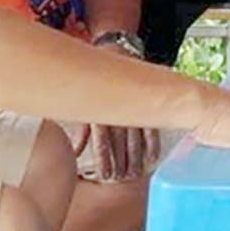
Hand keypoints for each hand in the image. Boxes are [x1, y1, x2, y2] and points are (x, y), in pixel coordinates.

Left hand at [76, 35, 158, 179]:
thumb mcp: (85, 102)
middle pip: (120, 144)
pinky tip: (153, 159)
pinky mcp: (146, 105)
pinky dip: (152, 144)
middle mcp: (117, 111)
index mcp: (101, 111)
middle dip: (121, 164)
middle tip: (121, 180)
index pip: (103, 142)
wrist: (115, 50)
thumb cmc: (96, 81)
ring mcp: (133, 108)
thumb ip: (82, 129)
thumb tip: (77, 151)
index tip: (106, 177)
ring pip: (136, 139)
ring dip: (136, 158)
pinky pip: (152, 129)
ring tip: (135, 174)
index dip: (104, 160)